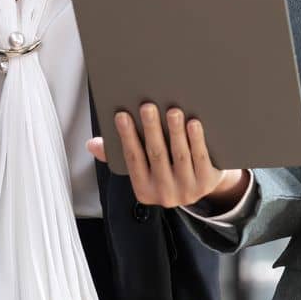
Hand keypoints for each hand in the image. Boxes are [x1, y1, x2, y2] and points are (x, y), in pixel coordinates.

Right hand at [86, 104, 249, 210]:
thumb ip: (117, 155)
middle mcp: (165, 193)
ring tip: (173, 111)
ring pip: (180, 156)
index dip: (127, 136)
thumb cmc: (167, 170)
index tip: (122, 115)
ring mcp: (188, 189)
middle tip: (148, 106)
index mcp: (144, 190)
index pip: (133, 159)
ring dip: (175, 132)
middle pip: (157, 155)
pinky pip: (201, 158)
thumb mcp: (144, 169)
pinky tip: (193, 123)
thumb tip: (92, 144)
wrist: (203, 184)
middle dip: (151, 129)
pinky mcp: (207, 182)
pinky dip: (197, 140)